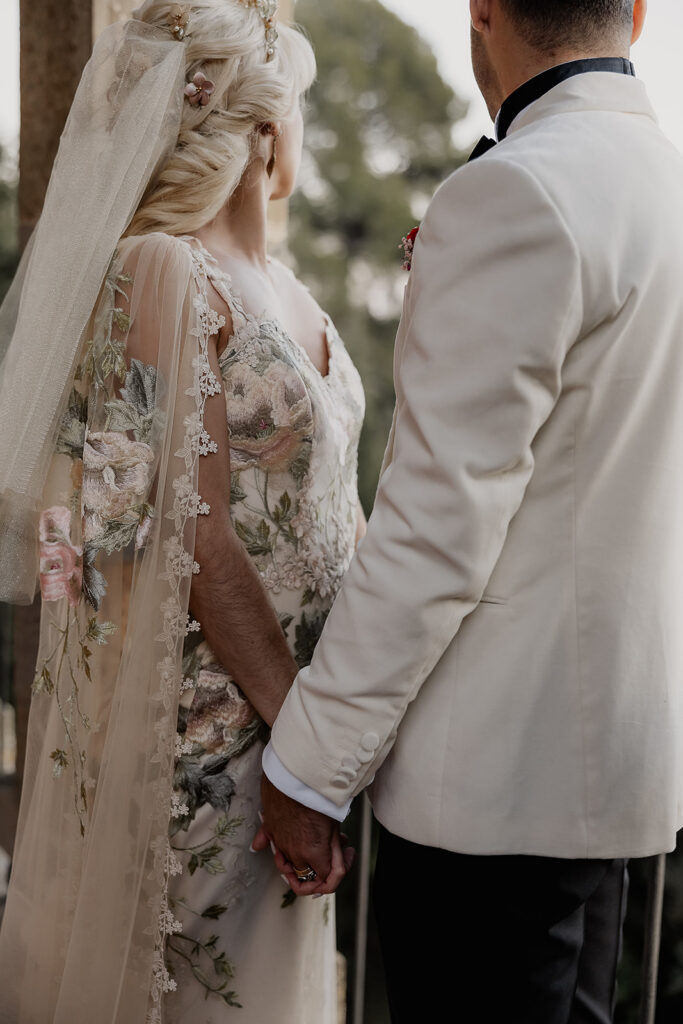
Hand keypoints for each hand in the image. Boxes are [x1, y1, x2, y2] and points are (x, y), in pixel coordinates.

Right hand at [252, 774, 354, 895]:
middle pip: (308, 877)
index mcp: (313, 853)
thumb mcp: (334, 824)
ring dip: (305, 861)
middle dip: (324, 868)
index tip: (347, 854)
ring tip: (319, 842)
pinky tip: (285, 851)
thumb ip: (334, 850)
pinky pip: (273, 850)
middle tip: (337, 849)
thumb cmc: (316, 794)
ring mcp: (280, 843)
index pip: (325, 881)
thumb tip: (335, 866)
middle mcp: (294, 853)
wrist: (295, 774)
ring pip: (290, 867)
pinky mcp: (271, 831)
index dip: (340, 872)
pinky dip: (280, 854)